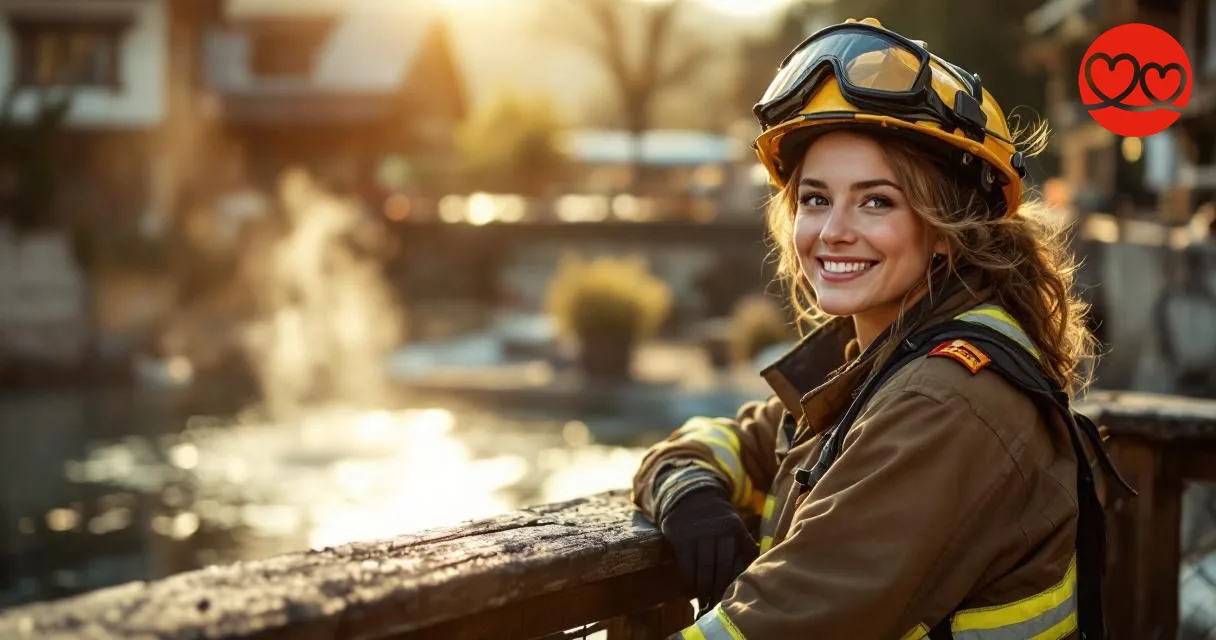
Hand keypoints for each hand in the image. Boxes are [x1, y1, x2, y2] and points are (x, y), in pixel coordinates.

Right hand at [659, 485, 758, 609]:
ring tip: (704, 603)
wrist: (691, 496)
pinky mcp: (680, 537)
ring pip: (703, 570)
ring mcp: (698, 533)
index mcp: (735, 529)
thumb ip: (745, 546)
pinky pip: (686, 565)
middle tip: (717, 608)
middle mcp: (718, 530)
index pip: (737, 562)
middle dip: (719, 591)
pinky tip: (691, 591)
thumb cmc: (718, 519)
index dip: (735, 583)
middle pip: (721, 569)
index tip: (733, 599)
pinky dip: (688, 581)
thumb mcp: (735, 526)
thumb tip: (757, 571)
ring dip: (703, 591)